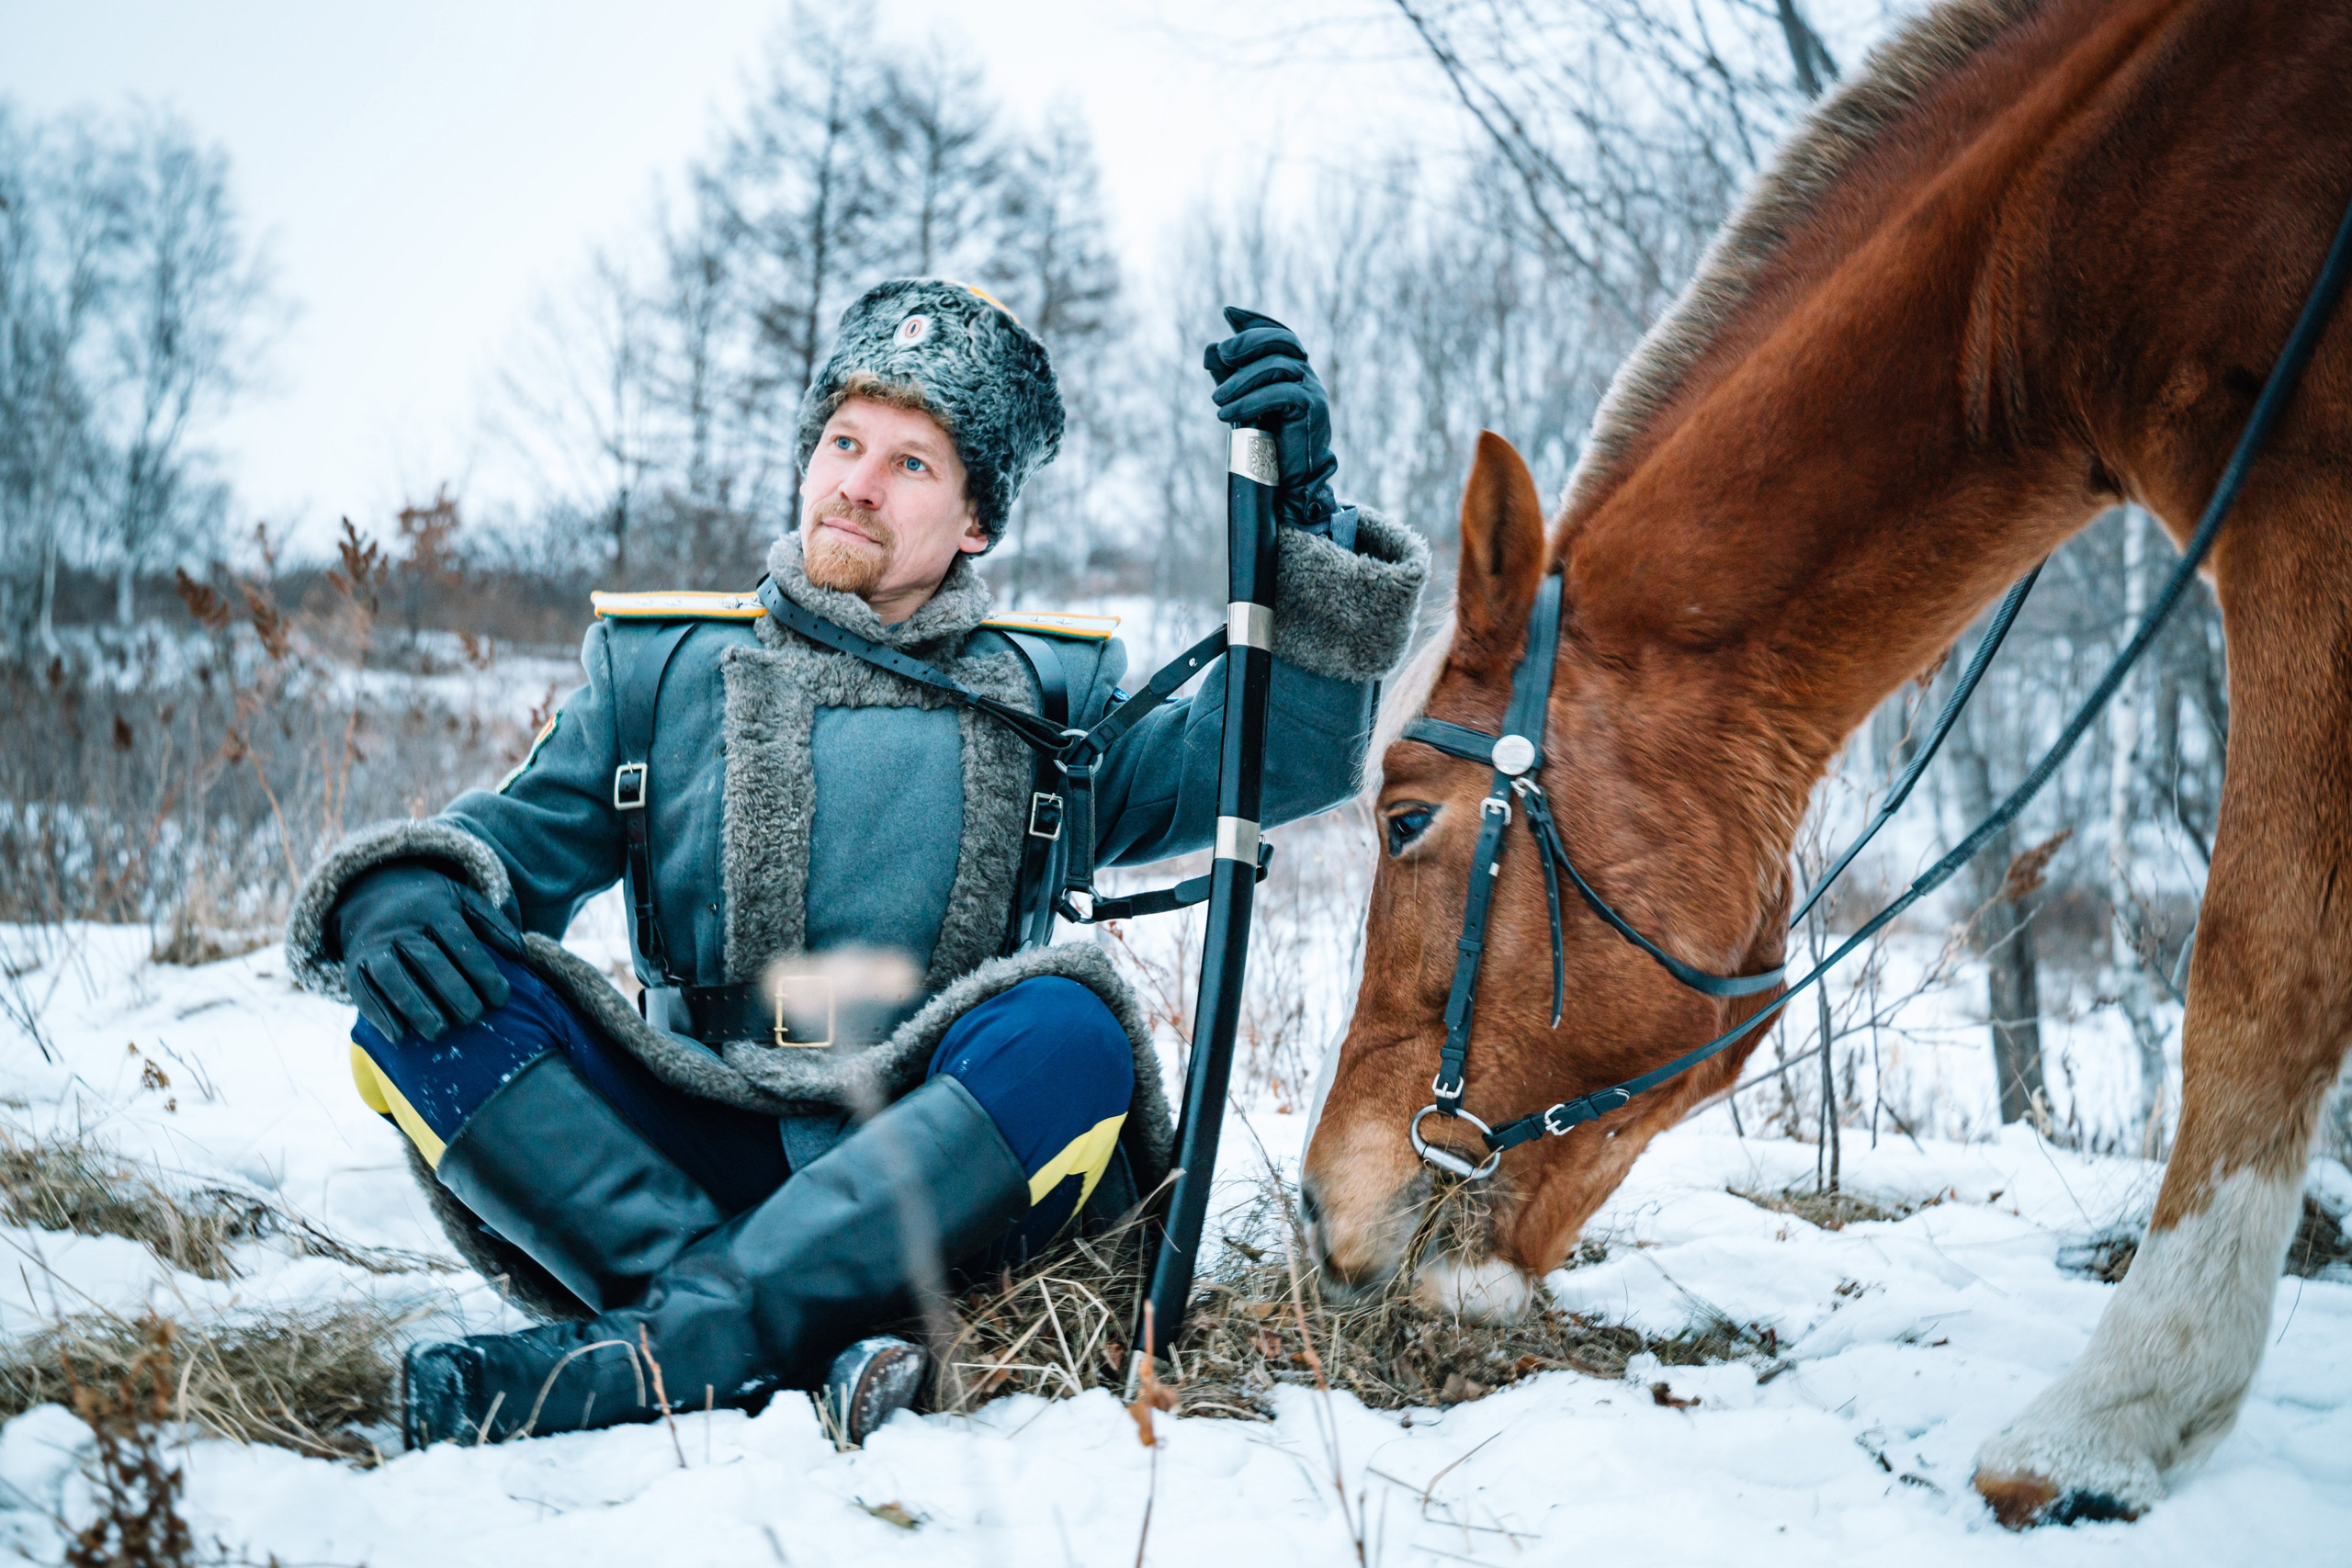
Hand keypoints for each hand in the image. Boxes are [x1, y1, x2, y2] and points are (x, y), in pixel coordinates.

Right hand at [334, 862, 524, 1042]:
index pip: (461, 942)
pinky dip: (378, 1014)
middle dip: (452, 992)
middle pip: (428, 960)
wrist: (372, 893)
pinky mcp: (354, 964)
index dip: (482, 973)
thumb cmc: (431, 907)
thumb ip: (494, 924)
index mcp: (434, 908)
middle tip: (472, 1019)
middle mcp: (401, 925)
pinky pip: (362, 990)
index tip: (501, 1000)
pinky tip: (399, 1037)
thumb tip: (521, 954)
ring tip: (438, 1032)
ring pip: (392, 976)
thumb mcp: (463, 901)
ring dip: (415, 1006)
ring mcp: (375, 944)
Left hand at [1202, 306, 1341, 533]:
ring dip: (1240, 380)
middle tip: (1220, 354)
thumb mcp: (1242, 404)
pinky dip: (1249, 401)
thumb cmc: (1266, 445)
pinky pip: (1280, 393)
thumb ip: (1229, 376)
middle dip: (1247, 342)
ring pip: (1277, 366)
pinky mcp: (1312, 409)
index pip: (1279, 333)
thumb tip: (1210, 348)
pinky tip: (1225, 414)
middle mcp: (1307, 375)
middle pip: (1281, 341)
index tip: (1228, 312)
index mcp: (1293, 370)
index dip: (1255, 320)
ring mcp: (1313, 391)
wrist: (1290, 483)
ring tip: (1216, 400)